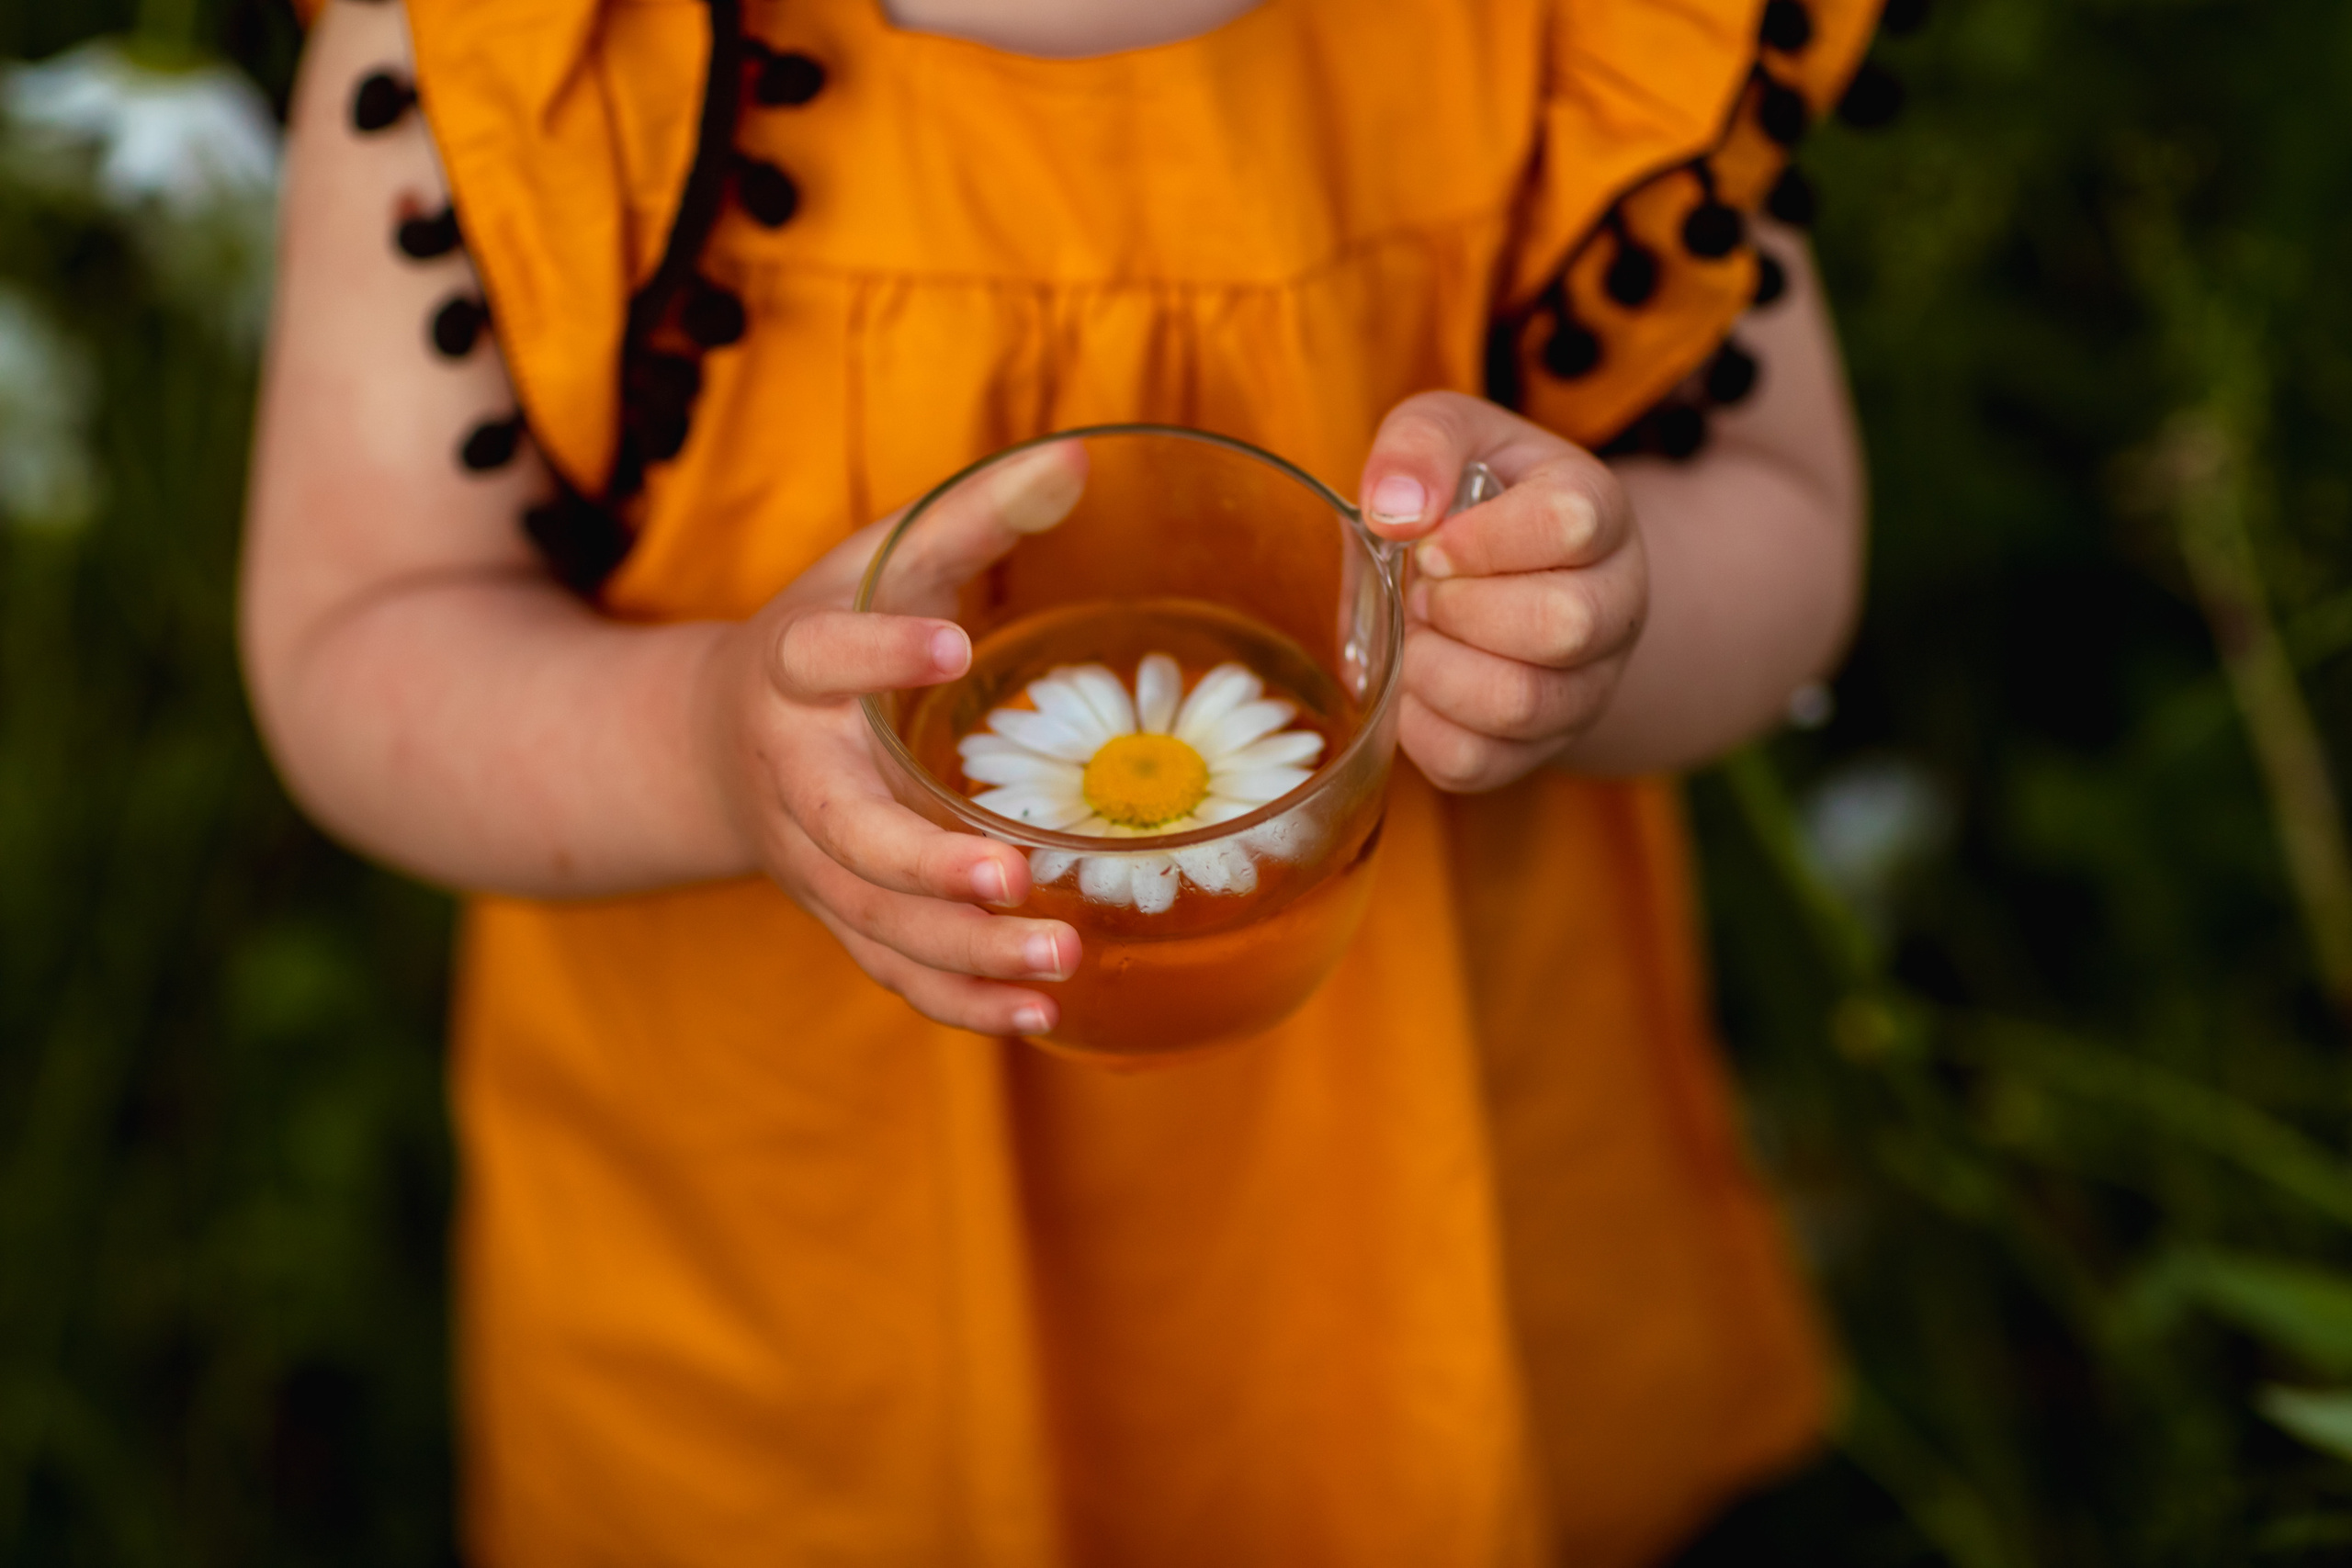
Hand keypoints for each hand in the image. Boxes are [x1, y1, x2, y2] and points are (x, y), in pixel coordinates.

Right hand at [691, 444, 1090, 1034]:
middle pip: (846, 833)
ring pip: (877, 922)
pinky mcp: (843, 916)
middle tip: (1017, 878)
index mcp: (794, 670)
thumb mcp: (882, 560)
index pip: (822, 658)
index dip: (878, 653)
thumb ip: (975, 515)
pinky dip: (962, 1001)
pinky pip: (895, 972)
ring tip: (1062, 961)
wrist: (719, 742)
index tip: (951, 645)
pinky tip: (1042, 1015)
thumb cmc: (832, 636)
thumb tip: (1081, 457)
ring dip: (966, 950)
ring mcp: (813, 862)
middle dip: (925, 865)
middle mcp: (795, 779)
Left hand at [1358, 391, 1647, 791]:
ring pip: (1520, 704)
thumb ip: (1422, 443)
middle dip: (1461, 607)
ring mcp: (1583, 687)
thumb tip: (1393, 510)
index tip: (1432, 542)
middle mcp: (1613, 605)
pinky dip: (1419, 724)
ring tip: (1419, 634)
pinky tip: (1416, 681)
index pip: (1571, 523)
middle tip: (1425, 590)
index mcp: (1599, 511)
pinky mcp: (1533, 750)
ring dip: (1436, 668)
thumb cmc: (1475, 498)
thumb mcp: (1452, 435)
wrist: (1508, 579)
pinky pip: (1474, 761)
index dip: (1482, 538)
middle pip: (1561, 626)